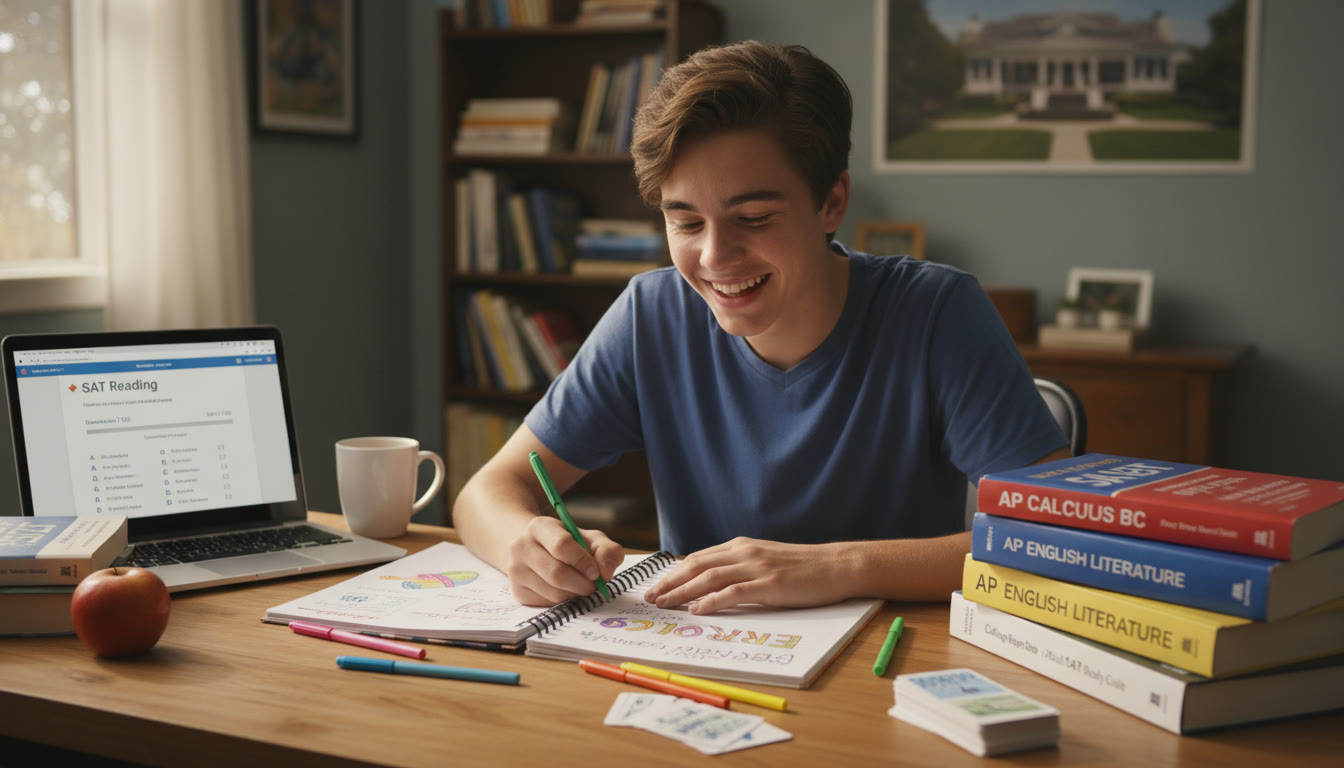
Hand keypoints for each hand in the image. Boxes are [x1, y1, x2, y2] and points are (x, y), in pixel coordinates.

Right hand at [505, 516, 624, 605]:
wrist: (534, 549)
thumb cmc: (568, 544)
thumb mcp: (589, 538)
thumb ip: (606, 550)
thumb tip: (605, 573)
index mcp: (539, 527)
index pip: (561, 545)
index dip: (582, 561)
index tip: (596, 572)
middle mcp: (521, 547)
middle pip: (557, 573)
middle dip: (582, 584)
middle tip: (594, 585)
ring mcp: (516, 570)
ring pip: (553, 592)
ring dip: (575, 594)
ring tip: (581, 586)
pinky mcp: (517, 591)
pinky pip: (546, 603)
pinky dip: (563, 601)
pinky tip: (566, 591)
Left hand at [642, 537, 851, 614]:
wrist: (836, 565)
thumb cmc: (802, 567)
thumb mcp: (765, 560)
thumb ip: (740, 566)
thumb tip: (712, 582)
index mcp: (740, 546)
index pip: (698, 558)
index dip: (674, 573)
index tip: (656, 586)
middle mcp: (744, 552)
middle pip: (696, 566)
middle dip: (670, 582)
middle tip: (651, 597)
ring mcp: (756, 567)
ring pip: (709, 578)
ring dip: (683, 592)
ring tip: (665, 604)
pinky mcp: (769, 585)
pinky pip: (733, 592)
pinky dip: (712, 601)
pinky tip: (697, 609)